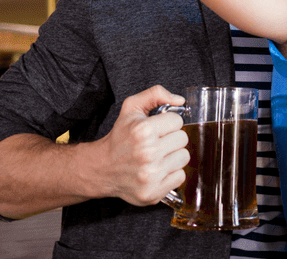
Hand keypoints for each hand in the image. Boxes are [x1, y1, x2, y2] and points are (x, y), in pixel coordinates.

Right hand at [91, 85, 189, 205]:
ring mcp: (150, 175)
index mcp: (142, 131)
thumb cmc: (119, 138)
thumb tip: (180, 100)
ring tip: (157, 157)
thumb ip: (155, 94)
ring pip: (184, 158)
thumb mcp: (131, 108)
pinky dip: (171, 174)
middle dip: (171, 139)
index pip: (178, 121)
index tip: (156, 129)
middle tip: (156, 143)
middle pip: (183, 139)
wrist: (101, 168)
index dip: (167, 123)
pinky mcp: (153, 192)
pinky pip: (181, 177)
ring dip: (173, 156)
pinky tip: (157, 171)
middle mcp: (147, 153)